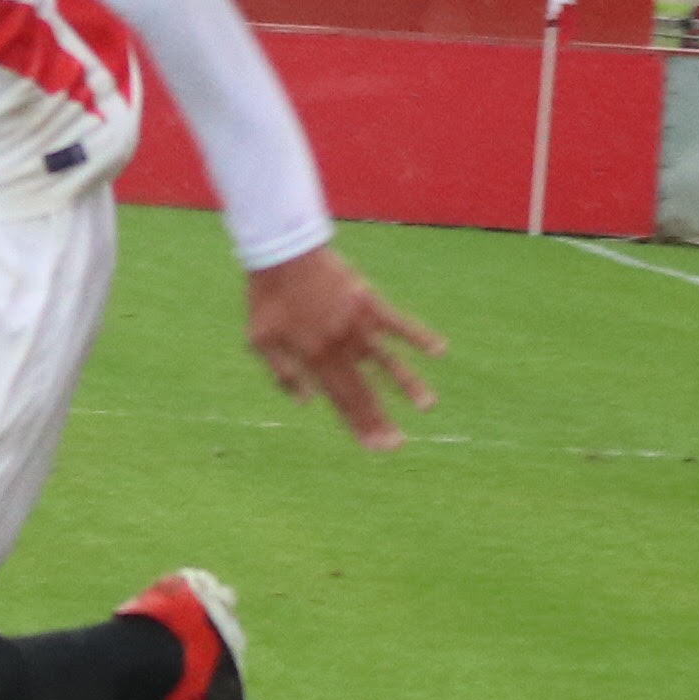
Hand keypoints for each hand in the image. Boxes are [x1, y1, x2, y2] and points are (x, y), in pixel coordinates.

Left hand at [245, 244, 442, 446]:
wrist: (281, 252)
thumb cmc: (266, 296)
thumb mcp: (259, 340)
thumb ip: (282, 373)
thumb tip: (306, 402)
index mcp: (312, 358)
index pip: (340, 401)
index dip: (358, 426)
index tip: (374, 448)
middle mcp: (338, 346)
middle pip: (363, 390)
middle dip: (380, 421)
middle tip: (397, 445)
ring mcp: (356, 324)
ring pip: (387, 361)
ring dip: (408, 385)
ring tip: (427, 406)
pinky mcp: (368, 301)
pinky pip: (398, 323)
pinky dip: (419, 336)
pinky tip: (439, 350)